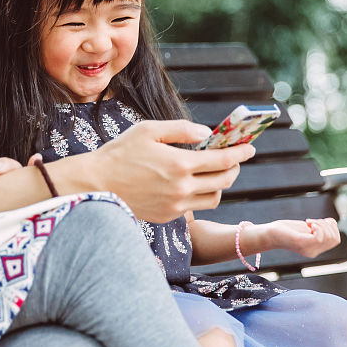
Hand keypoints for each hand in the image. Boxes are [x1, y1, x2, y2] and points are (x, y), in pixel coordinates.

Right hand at [87, 119, 255, 222]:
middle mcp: (181, 188)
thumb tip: (207, 133)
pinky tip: (192, 183)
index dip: (240, 152)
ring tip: (215, 172)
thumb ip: (182, 129)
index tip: (250, 147)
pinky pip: (194, 207)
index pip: (223, 160)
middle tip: (234, 159)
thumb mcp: (149, 130)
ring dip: (221, 184)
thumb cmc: (121, 152)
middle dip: (235, 168)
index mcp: (179, 164)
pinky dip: (200, 195)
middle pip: (224, 181)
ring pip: (214, 198)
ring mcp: (175, 206)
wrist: (96, 184)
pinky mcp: (167, 216)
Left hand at [251, 217, 340, 258]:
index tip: (319, 222)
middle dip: (328, 225)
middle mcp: (314, 252)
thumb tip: (331, 223)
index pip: (336, 240)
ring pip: (329, 237)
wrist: (270, 234)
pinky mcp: (301, 243)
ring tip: (310, 222)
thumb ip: (319, 230)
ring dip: (322, 224)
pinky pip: (319, 238)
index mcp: (316, 249)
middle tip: (313, 222)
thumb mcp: (307, 230)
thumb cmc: (287, 230)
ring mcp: (308, 249)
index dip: (332, 227)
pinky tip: (308, 224)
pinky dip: (317, 227)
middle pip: (335, 239)